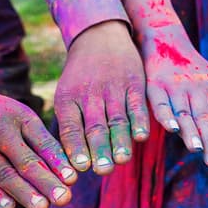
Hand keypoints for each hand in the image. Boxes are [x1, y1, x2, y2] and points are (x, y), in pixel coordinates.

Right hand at [0, 80, 75, 207]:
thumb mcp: (15, 116)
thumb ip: (37, 141)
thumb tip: (65, 174)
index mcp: (20, 117)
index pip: (44, 142)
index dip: (59, 162)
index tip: (74, 180)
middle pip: (27, 160)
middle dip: (47, 182)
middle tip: (65, 199)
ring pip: (4, 173)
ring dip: (25, 192)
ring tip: (43, 207)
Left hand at [54, 20, 149, 174]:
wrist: (99, 36)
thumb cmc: (80, 75)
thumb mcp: (67, 94)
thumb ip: (71, 123)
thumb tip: (72, 163)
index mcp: (68, 98)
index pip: (71, 127)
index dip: (76, 147)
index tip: (81, 167)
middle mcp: (89, 94)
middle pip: (95, 126)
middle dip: (99, 150)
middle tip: (103, 171)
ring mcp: (113, 87)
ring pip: (117, 119)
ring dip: (120, 141)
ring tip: (122, 160)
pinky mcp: (133, 83)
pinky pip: (137, 105)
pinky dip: (140, 122)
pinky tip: (141, 138)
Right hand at [142, 26, 207, 165]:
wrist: (166, 40)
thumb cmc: (191, 69)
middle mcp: (196, 89)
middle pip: (206, 119)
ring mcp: (176, 87)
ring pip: (186, 113)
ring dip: (193, 133)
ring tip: (199, 150)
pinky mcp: (155, 86)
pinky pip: (162, 104)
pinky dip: (167, 116)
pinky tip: (173, 129)